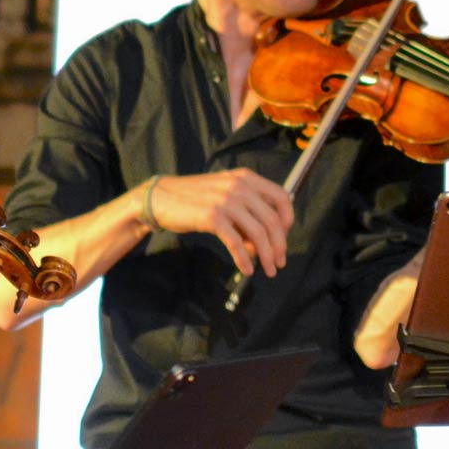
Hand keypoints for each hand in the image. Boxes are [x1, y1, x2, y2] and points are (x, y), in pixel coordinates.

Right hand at [143, 169, 294, 276]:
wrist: (160, 199)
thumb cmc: (194, 199)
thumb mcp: (224, 195)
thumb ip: (246, 212)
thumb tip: (264, 242)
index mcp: (245, 178)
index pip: (281, 197)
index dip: (288, 220)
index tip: (284, 238)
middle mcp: (239, 186)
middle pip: (272, 220)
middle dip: (279, 246)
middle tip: (279, 263)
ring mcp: (225, 201)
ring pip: (258, 234)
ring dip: (266, 256)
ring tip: (267, 270)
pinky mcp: (212, 217)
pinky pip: (236, 243)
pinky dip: (244, 259)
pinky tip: (246, 269)